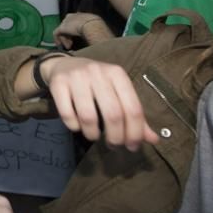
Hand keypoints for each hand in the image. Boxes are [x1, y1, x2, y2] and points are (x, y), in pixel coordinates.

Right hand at [37, 56, 158, 150]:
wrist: (63, 65)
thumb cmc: (96, 83)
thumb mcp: (117, 93)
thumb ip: (134, 115)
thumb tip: (154, 140)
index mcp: (118, 74)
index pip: (133, 108)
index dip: (135, 133)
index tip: (132, 147)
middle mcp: (99, 72)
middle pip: (113, 114)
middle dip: (116, 137)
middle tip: (114, 146)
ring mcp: (77, 77)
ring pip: (89, 116)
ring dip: (93, 134)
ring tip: (94, 136)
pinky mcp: (58, 84)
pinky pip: (68, 115)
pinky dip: (74, 127)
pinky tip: (78, 126)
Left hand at [54, 13, 104, 48]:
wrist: (92, 26)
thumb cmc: (96, 26)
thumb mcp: (93, 26)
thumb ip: (89, 28)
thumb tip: (90, 35)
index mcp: (79, 15)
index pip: (73, 21)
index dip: (73, 29)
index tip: (75, 37)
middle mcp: (71, 16)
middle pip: (67, 26)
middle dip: (68, 35)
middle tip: (71, 44)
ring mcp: (65, 21)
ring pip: (62, 31)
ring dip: (65, 39)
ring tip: (69, 46)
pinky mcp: (61, 27)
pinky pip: (57, 34)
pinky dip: (58, 40)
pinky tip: (60, 45)